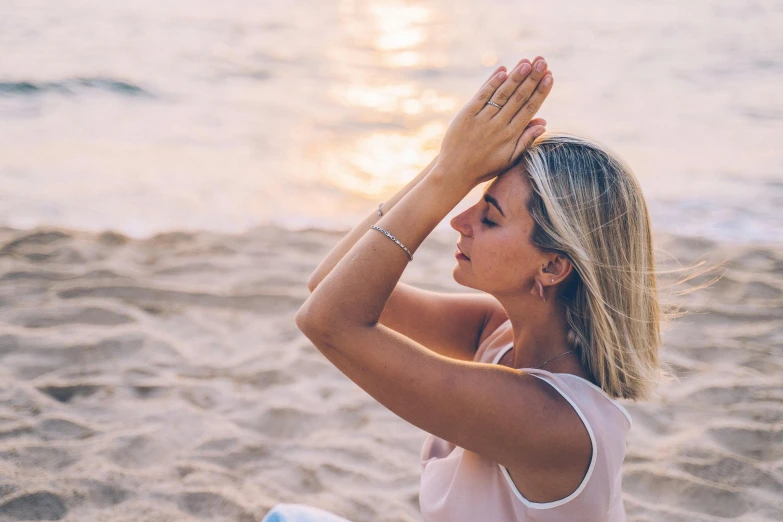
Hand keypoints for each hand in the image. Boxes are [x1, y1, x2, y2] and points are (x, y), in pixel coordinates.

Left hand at [435, 57, 552, 186]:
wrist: (455, 172)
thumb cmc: (485, 167)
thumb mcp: (509, 158)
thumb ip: (526, 140)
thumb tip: (543, 123)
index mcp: (511, 136)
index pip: (530, 109)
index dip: (540, 91)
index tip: (550, 76)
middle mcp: (498, 126)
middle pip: (518, 97)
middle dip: (532, 78)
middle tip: (542, 61)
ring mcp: (482, 119)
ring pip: (502, 94)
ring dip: (515, 76)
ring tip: (527, 62)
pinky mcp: (466, 115)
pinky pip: (482, 96)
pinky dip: (492, 83)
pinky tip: (502, 70)